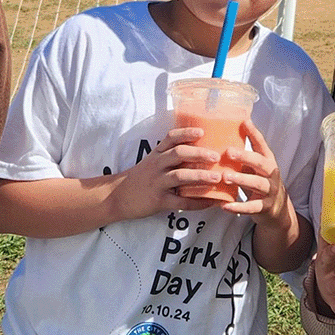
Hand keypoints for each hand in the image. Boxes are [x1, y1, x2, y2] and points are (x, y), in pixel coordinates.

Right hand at [111, 126, 229, 219]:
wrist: (118, 196)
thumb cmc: (140, 178)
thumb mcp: (151, 162)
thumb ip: (169, 156)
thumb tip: (199, 153)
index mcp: (156, 154)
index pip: (171, 138)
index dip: (186, 133)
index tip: (202, 132)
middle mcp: (157, 165)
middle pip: (178, 154)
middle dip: (198, 154)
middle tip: (216, 156)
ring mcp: (157, 183)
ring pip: (180, 176)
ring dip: (200, 176)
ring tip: (216, 178)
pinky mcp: (159, 200)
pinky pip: (181, 201)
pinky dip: (198, 202)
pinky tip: (211, 202)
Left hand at [219, 120, 290, 224]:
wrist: (278, 210)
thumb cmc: (260, 182)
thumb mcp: (256, 167)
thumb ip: (244, 155)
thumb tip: (224, 134)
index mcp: (268, 161)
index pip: (262, 144)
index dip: (254, 133)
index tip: (244, 122)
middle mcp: (272, 174)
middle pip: (261, 163)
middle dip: (245, 157)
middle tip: (228, 152)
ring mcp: (271, 191)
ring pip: (257, 183)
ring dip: (241, 179)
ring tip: (225, 177)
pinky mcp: (266, 207)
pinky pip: (252, 207)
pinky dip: (238, 207)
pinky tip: (224, 206)